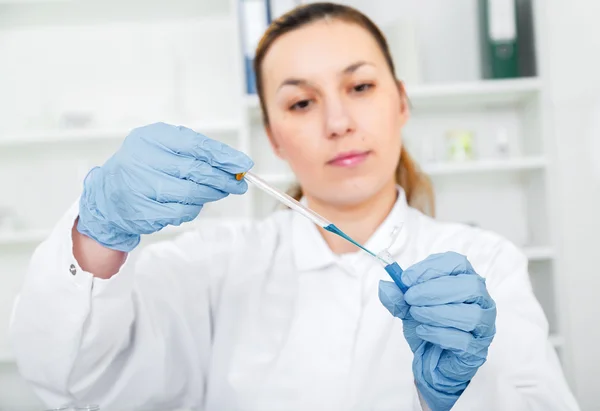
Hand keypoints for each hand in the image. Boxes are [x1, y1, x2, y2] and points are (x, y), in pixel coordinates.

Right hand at [77, 122, 252, 251]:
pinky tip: (194, 203)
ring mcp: (141, 188)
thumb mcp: (162, 147)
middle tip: (239, 183)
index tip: (243, 165)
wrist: (107, 198)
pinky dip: (194, 208)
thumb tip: (232, 164)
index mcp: (150, 138)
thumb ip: (194, 151)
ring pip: (192, 194)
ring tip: (219, 191)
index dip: (224, 157)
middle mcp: (142, 160)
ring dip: (211, 194)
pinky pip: (181, 212)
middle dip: (223, 178)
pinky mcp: (143, 212)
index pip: (196, 146)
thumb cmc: (142, 168)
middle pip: (197, 171)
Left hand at [378, 252, 495, 410]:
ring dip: (437, 313)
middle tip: (410, 298)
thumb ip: (398, 296)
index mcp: (465, 280)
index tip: (406, 278)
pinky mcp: (478, 349)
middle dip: (434, 290)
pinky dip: (439, 334)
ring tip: (416, 314)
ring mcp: (484, 325)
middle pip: (470, 286)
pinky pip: (464, 340)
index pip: (458, 263)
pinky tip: (423, 331)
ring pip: (471, 314)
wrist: (433, 360)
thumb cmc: (428, 325)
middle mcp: (481, 300)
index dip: (431, 268)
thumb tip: (385, 286)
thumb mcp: (408, 307)